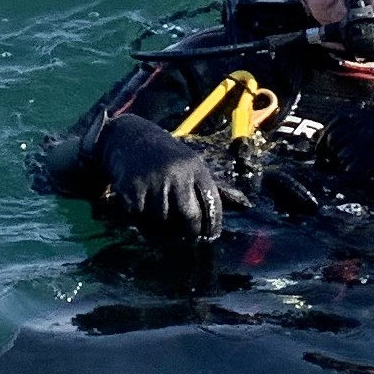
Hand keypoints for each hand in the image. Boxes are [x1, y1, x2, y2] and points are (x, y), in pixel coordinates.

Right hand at [96, 111, 226, 243]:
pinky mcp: (132, 189)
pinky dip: (142, 223)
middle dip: (189, 232)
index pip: (212, 203)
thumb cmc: (166, 155)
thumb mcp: (191, 163)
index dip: (213, 225)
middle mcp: (176, 173)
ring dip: (162, 229)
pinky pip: (142, 219)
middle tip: (186, 237)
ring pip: (163, 222)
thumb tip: (246, 205)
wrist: (127, 136)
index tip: (210, 237)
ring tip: (161, 223)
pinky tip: (143, 216)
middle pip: (189, 217)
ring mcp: (153, 181)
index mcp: (195, 167)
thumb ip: (214, 186)